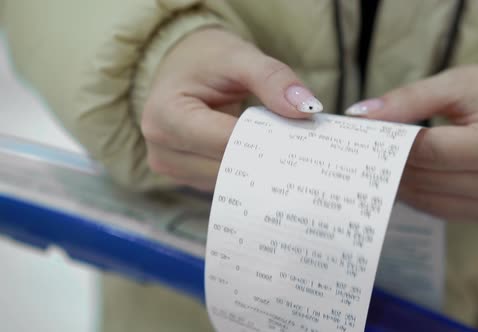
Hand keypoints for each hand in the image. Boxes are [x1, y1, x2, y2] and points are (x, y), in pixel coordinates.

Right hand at [141, 29, 322, 191]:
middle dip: (266, 157)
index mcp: (166, 116)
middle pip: (227, 167)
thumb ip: (273, 79)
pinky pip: (225, 183)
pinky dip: (248, 172)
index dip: (267, 141)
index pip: (226, 141)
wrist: (182, 67)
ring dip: (258, 168)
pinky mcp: (186, 178)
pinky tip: (264, 155)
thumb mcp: (239, 56)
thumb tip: (305, 109)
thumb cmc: (206, 59)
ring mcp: (171, 168)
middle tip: (302, 146)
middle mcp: (160, 149)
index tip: (302, 136)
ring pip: (229, 182)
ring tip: (281, 146)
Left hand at [346, 64, 477, 221]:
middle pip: (427, 177)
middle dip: (390, 162)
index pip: (432, 151)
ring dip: (399, 181)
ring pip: (428, 199)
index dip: (394, 144)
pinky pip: (439, 209)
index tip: (365, 134)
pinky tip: (403, 176)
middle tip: (364, 149)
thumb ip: (409, 99)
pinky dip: (417, 193)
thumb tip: (361, 115)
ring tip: (379, 161)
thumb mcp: (457, 83)